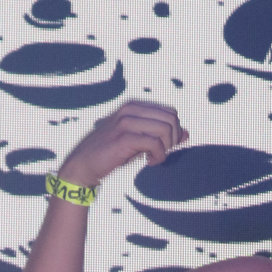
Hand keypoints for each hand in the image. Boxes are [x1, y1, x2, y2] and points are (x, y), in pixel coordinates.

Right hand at [59, 100, 187, 186]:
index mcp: (133, 107)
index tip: (164, 146)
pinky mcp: (124, 138)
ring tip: (155, 158)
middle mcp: (130, 110)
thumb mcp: (139, 141)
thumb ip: (161, 135)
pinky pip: (155, 144)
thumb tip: (187, 133)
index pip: (170, 112)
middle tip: (162, 153)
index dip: (174, 131)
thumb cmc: (112, 153)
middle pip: (171, 119)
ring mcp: (126, 122)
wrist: (84, 165)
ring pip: (165, 129)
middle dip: (173, 139)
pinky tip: (149, 162)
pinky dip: (158, 156)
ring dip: (166, 148)